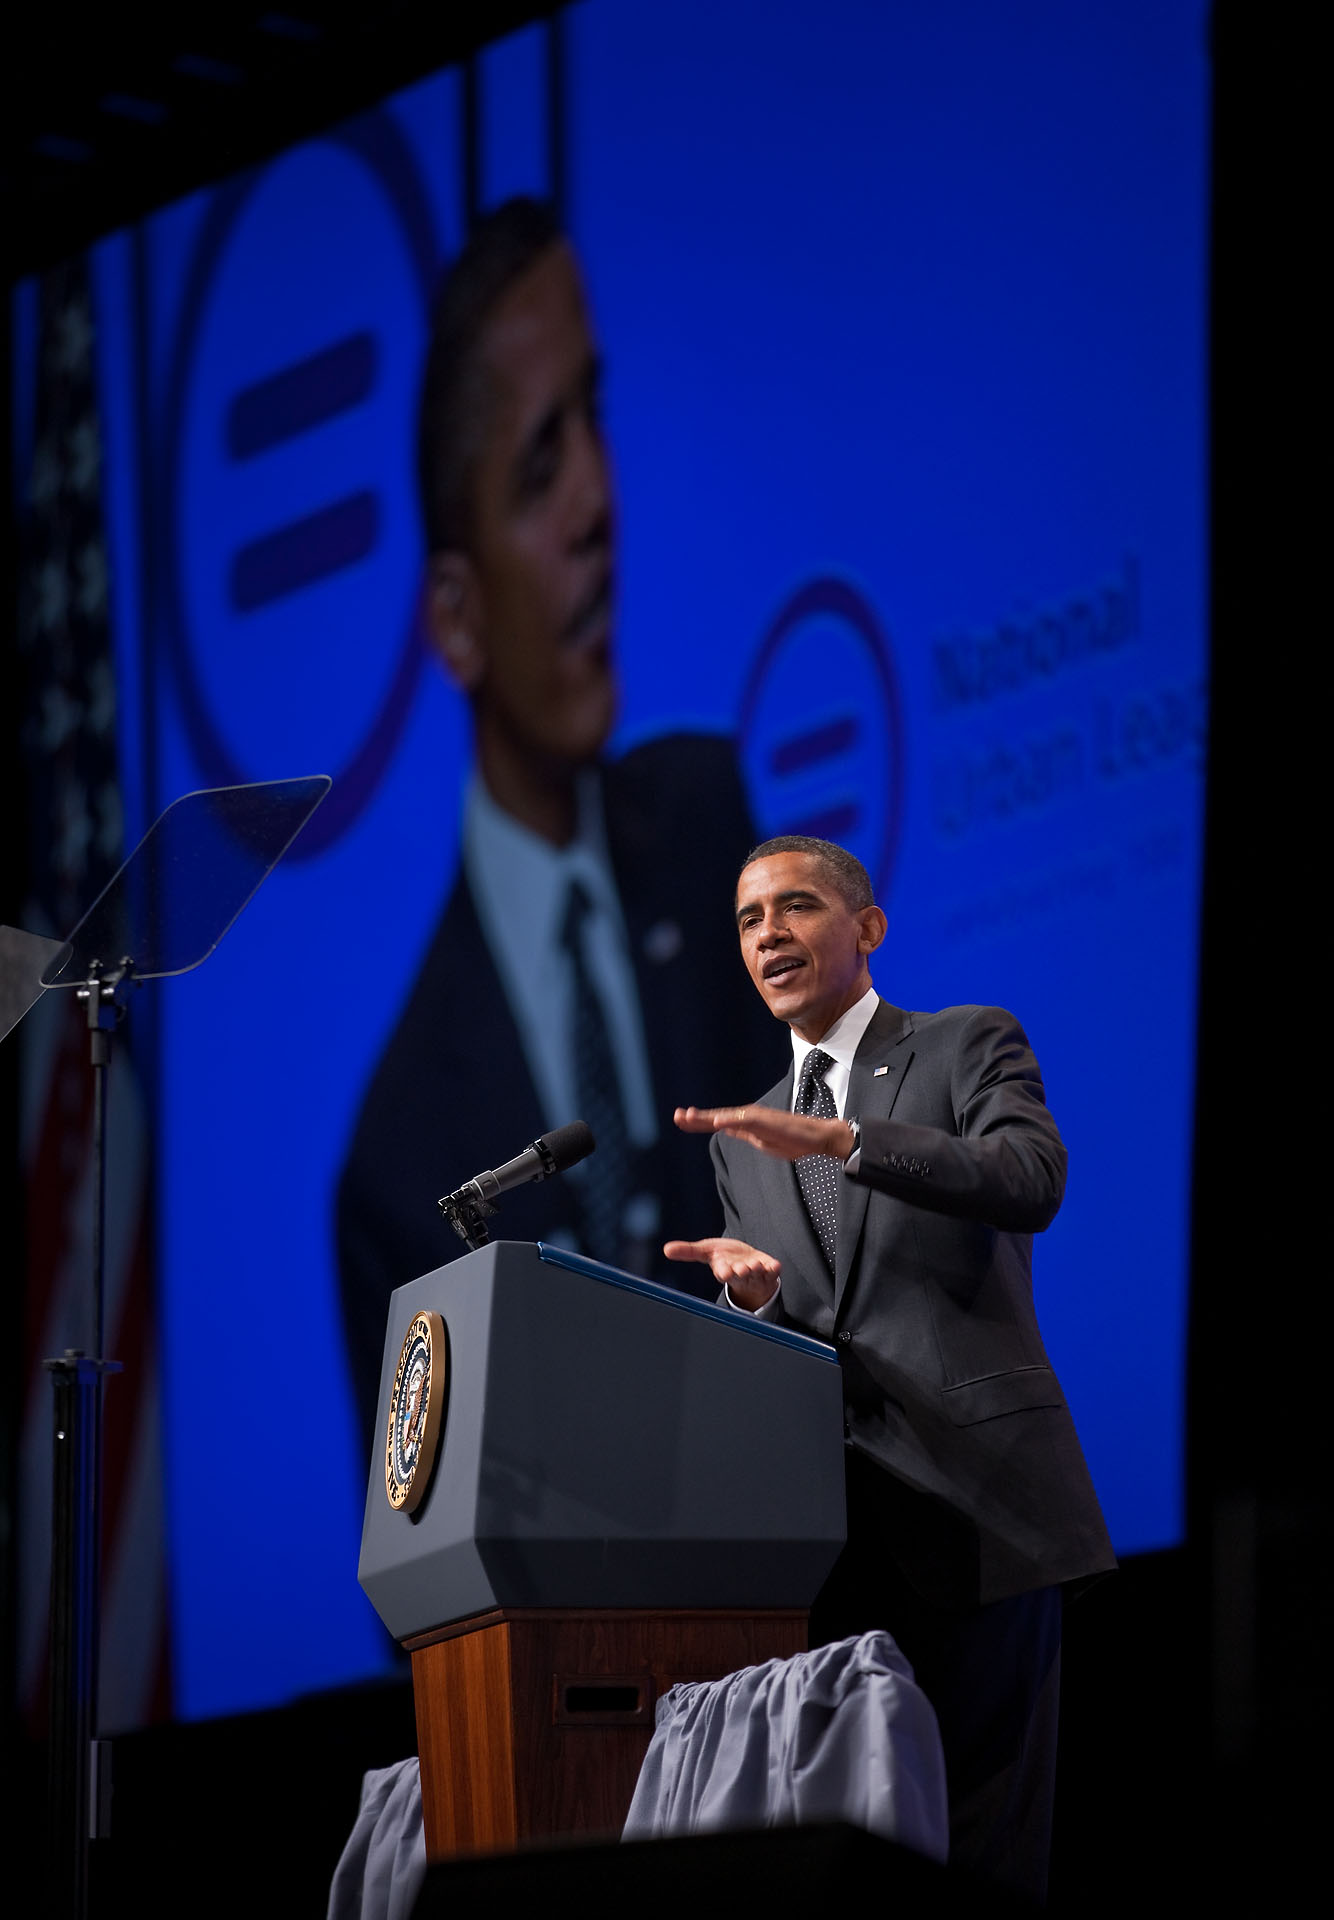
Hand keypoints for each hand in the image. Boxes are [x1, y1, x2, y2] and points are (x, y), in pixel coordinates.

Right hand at [662, 1236, 781, 1309]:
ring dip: (757, 1270)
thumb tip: (665, 1249)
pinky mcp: (769, 1269)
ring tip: (756, 1266)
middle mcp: (740, 1274)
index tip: (723, 1271)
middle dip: (741, 1272)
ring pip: (756, 1274)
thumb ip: (688, 1251)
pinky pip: (772, 1271)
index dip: (723, 1272)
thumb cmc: (725, 1257)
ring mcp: (756, 1273)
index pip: (722, 1272)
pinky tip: (775, 1265)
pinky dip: (773, 1268)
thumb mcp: (706, 1252)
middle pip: (740, 1275)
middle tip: (742, 1269)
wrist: (747, 1262)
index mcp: (724, 1270)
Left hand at [674, 1104, 854, 1163]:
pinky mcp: (767, 1121)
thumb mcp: (762, 1141)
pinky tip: (716, 1122)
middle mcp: (748, 1117)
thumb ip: (744, 1134)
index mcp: (746, 1124)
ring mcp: (756, 1118)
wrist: (817, 1137)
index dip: (699, 1121)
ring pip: (727, 1116)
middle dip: (696, 1118)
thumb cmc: (793, 1140)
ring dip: (707, 1117)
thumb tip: (727, 1129)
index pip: (718, 1122)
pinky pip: (745, 1121)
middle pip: (717, 1117)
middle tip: (676, 1115)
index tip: (680, 1119)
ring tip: (688, 1116)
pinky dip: (730, 1121)